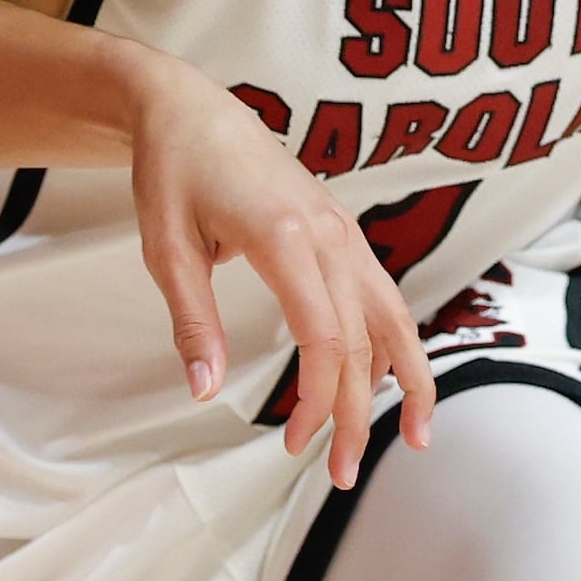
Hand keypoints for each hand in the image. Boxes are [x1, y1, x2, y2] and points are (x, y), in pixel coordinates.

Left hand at [127, 66, 435, 486]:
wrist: (190, 108)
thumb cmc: (172, 170)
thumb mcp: (166, 248)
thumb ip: (191, 322)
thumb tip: (205, 392)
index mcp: (284, 236)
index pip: (325, 337)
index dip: (319, 399)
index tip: (295, 441)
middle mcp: (328, 233)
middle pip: (363, 340)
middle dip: (357, 413)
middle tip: (340, 472)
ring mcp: (342, 229)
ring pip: (394, 314)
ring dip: (406, 379)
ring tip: (414, 436)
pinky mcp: (341, 230)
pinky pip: (381, 293)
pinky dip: (394, 342)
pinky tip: (386, 380)